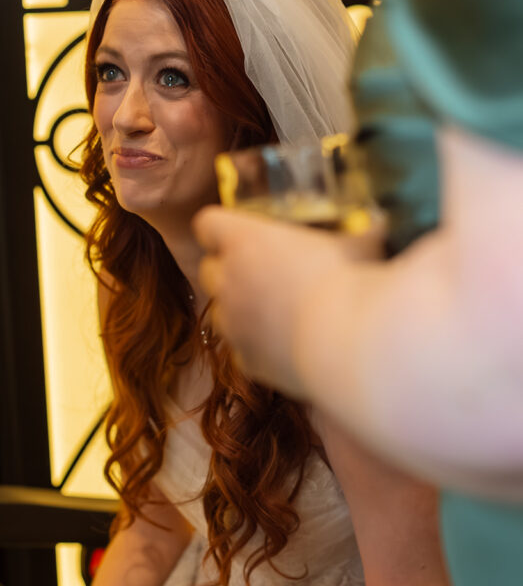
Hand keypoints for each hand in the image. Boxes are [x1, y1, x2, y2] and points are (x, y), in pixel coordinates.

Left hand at [193, 206, 383, 396]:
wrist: (354, 345)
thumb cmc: (353, 281)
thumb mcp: (360, 245)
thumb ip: (360, 233)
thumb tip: (378, 225)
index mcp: (246, 241)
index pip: (207, 224)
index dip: (220, 228)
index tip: (239, 231)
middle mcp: (229, 281)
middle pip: (207, 269)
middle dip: (227, 269)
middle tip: (261, 272)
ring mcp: (233, 325)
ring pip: (219, 312)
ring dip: (239, 309)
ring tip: (275, 311)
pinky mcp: (246, 361)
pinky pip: (240, 349)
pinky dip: (256, 346)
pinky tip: (286, 345)